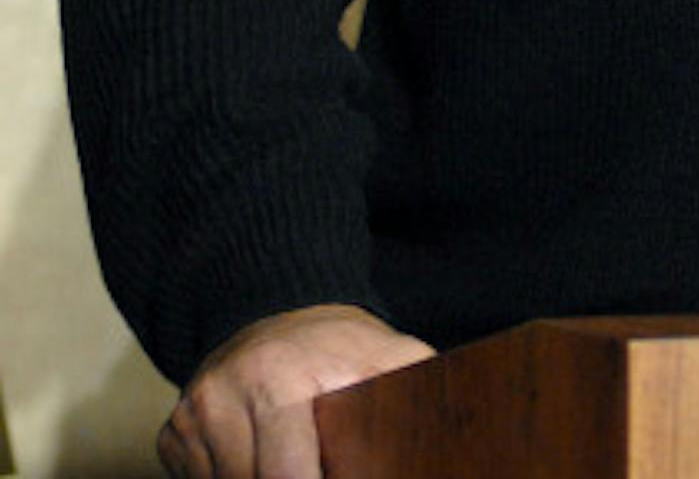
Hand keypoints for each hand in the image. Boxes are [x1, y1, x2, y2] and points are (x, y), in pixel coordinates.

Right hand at [159, 304, 433, 478]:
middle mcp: (223, 396)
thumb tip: (451, 434)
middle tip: (317, 469)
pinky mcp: (171, 434)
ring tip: (296, 459)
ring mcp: (191, 417)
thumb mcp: (389, 356)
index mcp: (279, 382)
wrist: (278, 312)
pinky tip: (257, 464)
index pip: (289, 478)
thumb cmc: (342, 347)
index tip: (336, 475)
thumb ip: (417, 386)